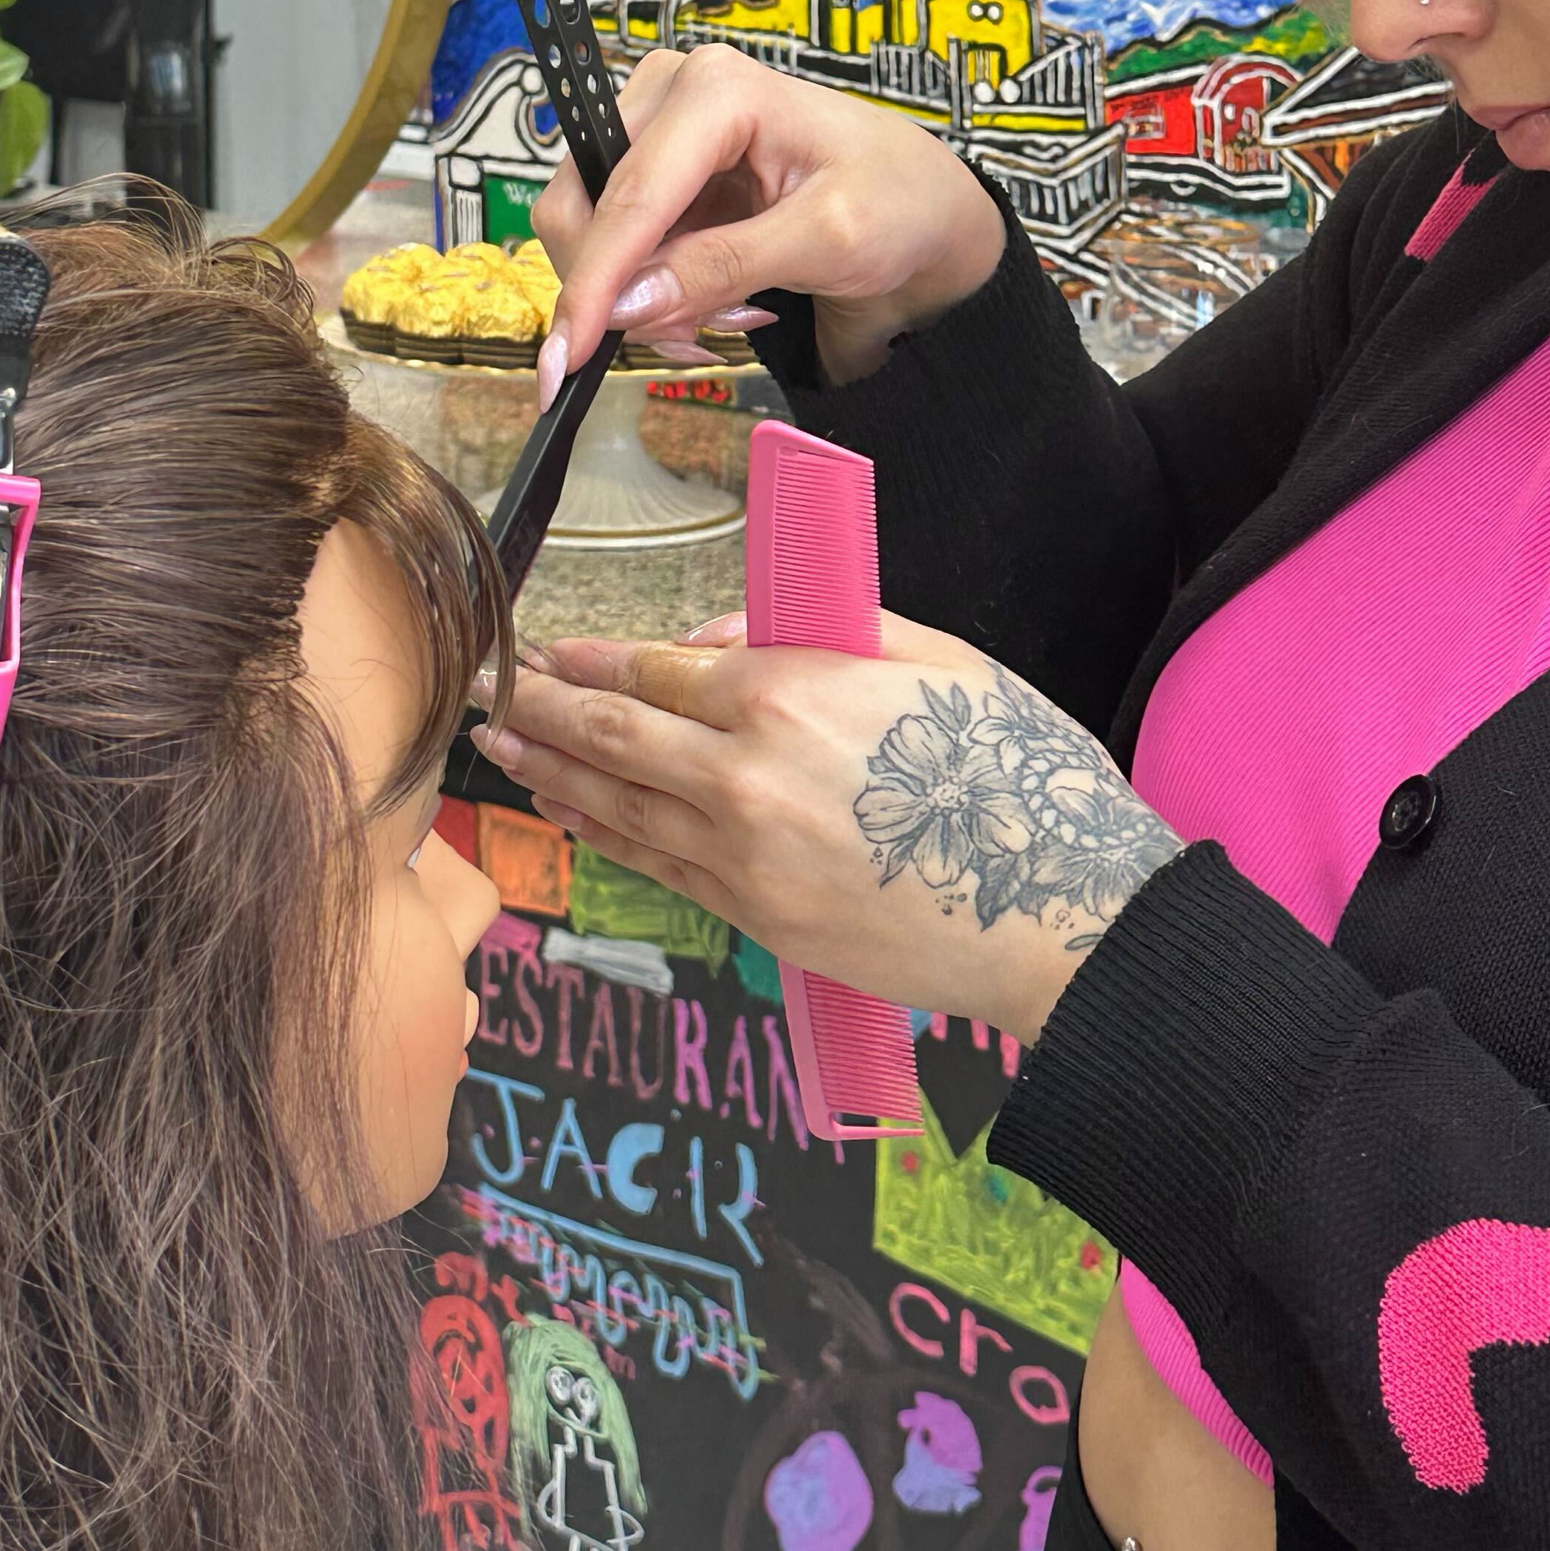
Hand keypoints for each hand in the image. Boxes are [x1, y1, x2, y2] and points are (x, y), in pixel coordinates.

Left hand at [471, 617, 1181, 1046]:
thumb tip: (721, 644)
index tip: (546, 651)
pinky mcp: (759, 918)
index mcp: (788, 693)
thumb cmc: (1017, 773)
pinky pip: (658, 866)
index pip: (657, 670)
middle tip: (488, 695)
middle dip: (538, 712)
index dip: (590, 660)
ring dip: (553, 776)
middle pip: (612, 737)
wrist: (1061, 913)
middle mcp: (745, 774)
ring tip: (504, 752)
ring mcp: (744, 857)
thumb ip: (820, 632)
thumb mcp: (934, 658)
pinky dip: (605, 837)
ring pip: (620, 807)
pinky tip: (575, 817)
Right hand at [530, 44, 1005, 401]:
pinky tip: (720, 303)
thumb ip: (722, 267)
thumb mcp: (827, 240)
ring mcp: (658, 134)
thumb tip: (623, 305)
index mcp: (716, 90)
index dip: (591, 280)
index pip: (627, 194)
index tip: (567, 355)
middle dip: (625, 291)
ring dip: (646, 299)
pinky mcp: (658, 176)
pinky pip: (618, 250)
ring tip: (732, 312)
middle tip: (698, 337)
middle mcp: (671, 96)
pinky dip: (656, 295)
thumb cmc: (899, 202)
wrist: (925, 206)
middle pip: (584, 206)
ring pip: (592, 236)